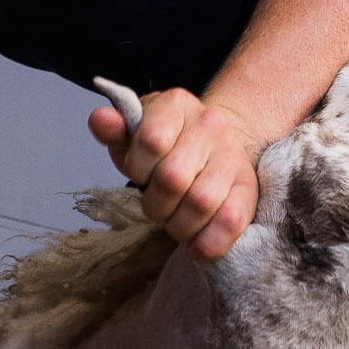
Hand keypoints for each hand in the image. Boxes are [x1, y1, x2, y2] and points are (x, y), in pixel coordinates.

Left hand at [92, 86, 262, 261]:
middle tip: (156, 206)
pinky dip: (207, 243)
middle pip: (173, 179)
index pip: (151, 141)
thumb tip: (99, 120)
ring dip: (178, 225)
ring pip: (200, 204)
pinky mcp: (249, 187)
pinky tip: (194, 244)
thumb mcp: (134, 135)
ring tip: (174, 222)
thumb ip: (115, 131)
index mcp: (175, 104)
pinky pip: (230, 222)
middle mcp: (210, 123)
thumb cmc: (165, 144)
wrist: (213, 143)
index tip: (140, 173)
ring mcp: (233, 155)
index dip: (138, 168)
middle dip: (155, 204)